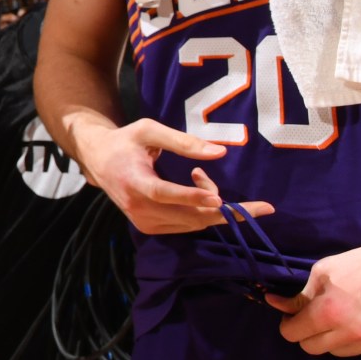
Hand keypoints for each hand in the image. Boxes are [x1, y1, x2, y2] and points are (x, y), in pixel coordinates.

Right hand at [68, 117, 272, 233]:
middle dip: (225, 208)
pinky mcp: (149, 227)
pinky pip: (187, 226)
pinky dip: (200, 211)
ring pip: (192, 223)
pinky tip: (195, 190)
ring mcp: (143, 221)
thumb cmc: (126, 141)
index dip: (192, 197)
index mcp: (134, 181)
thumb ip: (184, 142)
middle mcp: (137, 207)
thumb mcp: (150, 131)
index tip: (219, 201)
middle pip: (188, 216)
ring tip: (200, 175)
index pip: (164, 193)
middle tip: (263, 206)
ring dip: (210, 204)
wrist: (97, 161)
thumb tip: (220, 153)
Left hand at [268, 241, 360, 355]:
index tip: (292, 315)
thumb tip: (273, 302)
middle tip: (313, 316)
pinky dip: (353, 341)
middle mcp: (350, 333)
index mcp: (329, 312)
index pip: (292, 334)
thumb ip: (300, 295)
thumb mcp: (325, 271)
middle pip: (311, 348)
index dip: (287, 324)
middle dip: (306, 333)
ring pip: (335, 352)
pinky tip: (358, 322)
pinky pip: (358, 351)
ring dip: (330, 339)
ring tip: (339, 318)